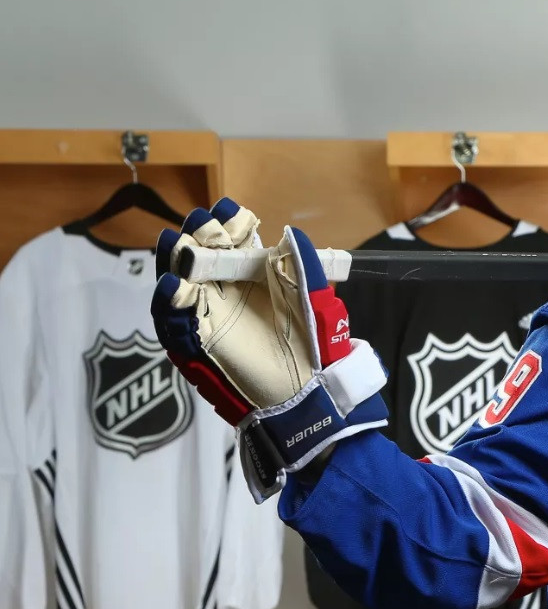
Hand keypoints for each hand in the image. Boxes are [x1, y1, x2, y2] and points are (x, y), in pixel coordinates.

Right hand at [150, 198, 388, 500]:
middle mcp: (224, 289)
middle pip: (197, 254)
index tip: (234, 214)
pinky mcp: (195, 343)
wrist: (310, 393)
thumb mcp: (314, 301)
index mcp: (251, 274)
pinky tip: (176, 286)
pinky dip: (171, 304)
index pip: (231, 239)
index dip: (228, 223)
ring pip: (178, 282)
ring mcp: (207, 315)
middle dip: (197, 237)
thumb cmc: (315, 346)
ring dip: (175, 263)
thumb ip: (304, 267)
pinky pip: (174, 321)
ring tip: (177, 247)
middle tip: (204, 227)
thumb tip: (290, 233)